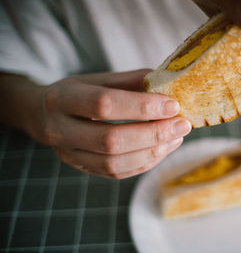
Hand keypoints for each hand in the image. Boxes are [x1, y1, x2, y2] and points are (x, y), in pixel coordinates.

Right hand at [39, 70, 190, 178]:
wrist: (45, 115)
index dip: (141, 107)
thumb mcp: (100, 79)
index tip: (173, 105)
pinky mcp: (82, 169)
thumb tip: (170, 86)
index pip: (104, 105)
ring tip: (176, 137)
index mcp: (63, 99)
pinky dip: (145, 163)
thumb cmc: (79, 92)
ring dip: (152, 152)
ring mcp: (69, 155)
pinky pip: (117, 173)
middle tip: (182, 125)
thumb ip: (132, 81)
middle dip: (153, 134)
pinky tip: (163, 149)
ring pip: (115, 163)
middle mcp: (60, 130)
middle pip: (111, 140)